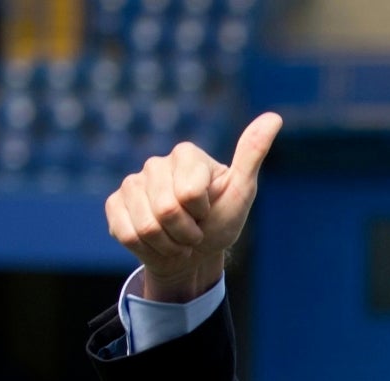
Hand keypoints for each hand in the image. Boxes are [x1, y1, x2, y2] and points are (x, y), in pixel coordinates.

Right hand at [105, 112, 282, 302]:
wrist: (193, 253)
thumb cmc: (220, 221)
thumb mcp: (241, 192)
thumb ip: (252, 155)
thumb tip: (274, 118)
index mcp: (186, 154)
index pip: (189, 193)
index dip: (202, 213)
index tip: (209, 212)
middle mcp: (156, 164)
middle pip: (166, 211)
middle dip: (186, 233)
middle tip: (194, 231)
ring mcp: (132, 183)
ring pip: (146, 226)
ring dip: (168, 243)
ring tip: (177, 237)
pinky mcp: (114, 204)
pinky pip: (126, 232)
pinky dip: (146, 247)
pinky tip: (156, 240)